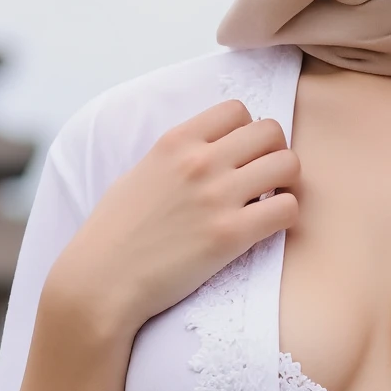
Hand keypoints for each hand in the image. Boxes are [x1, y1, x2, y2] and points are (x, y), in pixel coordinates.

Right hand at [48, 100, 299, 343]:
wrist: (102, 280)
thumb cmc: (116, 233)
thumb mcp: (140, 174)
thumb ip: (176, 158)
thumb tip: (208, 152)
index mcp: (176, 141)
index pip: (237, 110)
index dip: (247, 132)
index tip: (241, 156)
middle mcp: (199, 162)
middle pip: (271, 131)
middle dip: (275, 152)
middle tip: (265, 179)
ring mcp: (217, 197)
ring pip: (288, 164)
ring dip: (287, 182)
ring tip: (270, 201)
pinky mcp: (231, 235)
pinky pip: (288, 209)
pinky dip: (286, 216)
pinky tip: (267, 227)